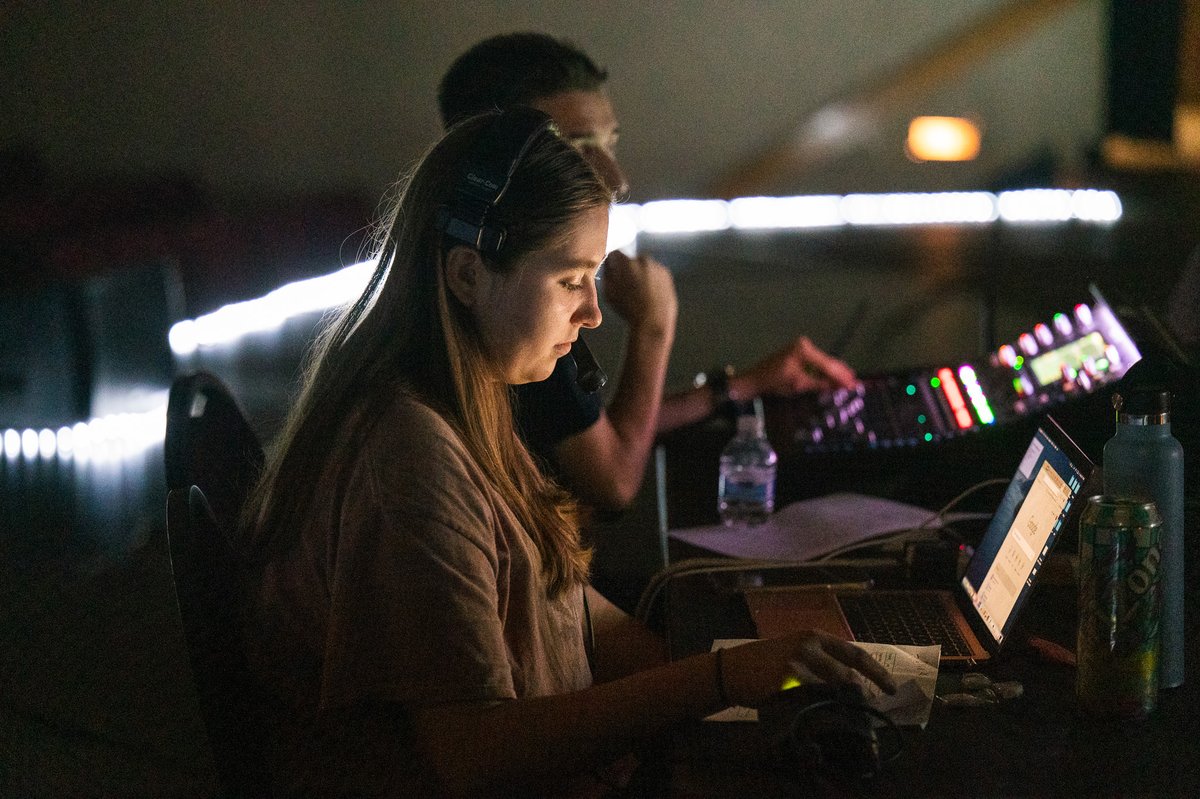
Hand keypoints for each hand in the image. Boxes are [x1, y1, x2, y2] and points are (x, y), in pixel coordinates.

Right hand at [601, 250, 676, 338]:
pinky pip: (655, 272)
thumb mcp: (609, 293)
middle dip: (628, 268)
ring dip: (641, 273)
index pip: (615, 253)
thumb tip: (609, 265)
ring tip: (639, 292)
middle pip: (631, 259)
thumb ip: (607, 274)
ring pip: (644, 265)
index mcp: (627, 262)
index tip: (613, 271)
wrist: (653, 320)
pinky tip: (649, 293)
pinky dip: (652, 279)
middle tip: (627, 285)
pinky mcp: (666, 274)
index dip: (613, 263)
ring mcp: (656, 266)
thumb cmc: (628, 309)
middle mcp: (643, 259)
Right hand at [721, 630, 895, 707]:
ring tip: (844, 717)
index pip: (856, 653)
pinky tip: (820, 716)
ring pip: (832, 690)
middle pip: (847, 675)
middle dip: (860, 695)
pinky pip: (813, 700)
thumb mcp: (796, 651)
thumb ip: (822, 661)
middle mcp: (809, 645)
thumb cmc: (766, 661)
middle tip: (867, 711)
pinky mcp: (786, 681)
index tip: (892, 689)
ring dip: (840, 705)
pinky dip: (820, 710)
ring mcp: (798, 663)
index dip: (877, 672)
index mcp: (815, 636)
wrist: (733, 669)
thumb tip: (853, 681)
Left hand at [735, 336, 856, 398]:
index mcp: (804, 350)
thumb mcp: (800, 385)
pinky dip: (824, 370)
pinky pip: (816, 362)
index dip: (841, 376)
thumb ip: (822, 384)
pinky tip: (835, 377)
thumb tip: (842, 386)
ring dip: (834, 372)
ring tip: (849, 381)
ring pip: (823, 362)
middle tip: (856, 382)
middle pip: (827, 361)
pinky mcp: (799, 352)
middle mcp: (804, 344)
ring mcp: (801, 347)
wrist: (755, 379)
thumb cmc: (775, 382)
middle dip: (841, 373)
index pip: (827, 365)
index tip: (854, 384)